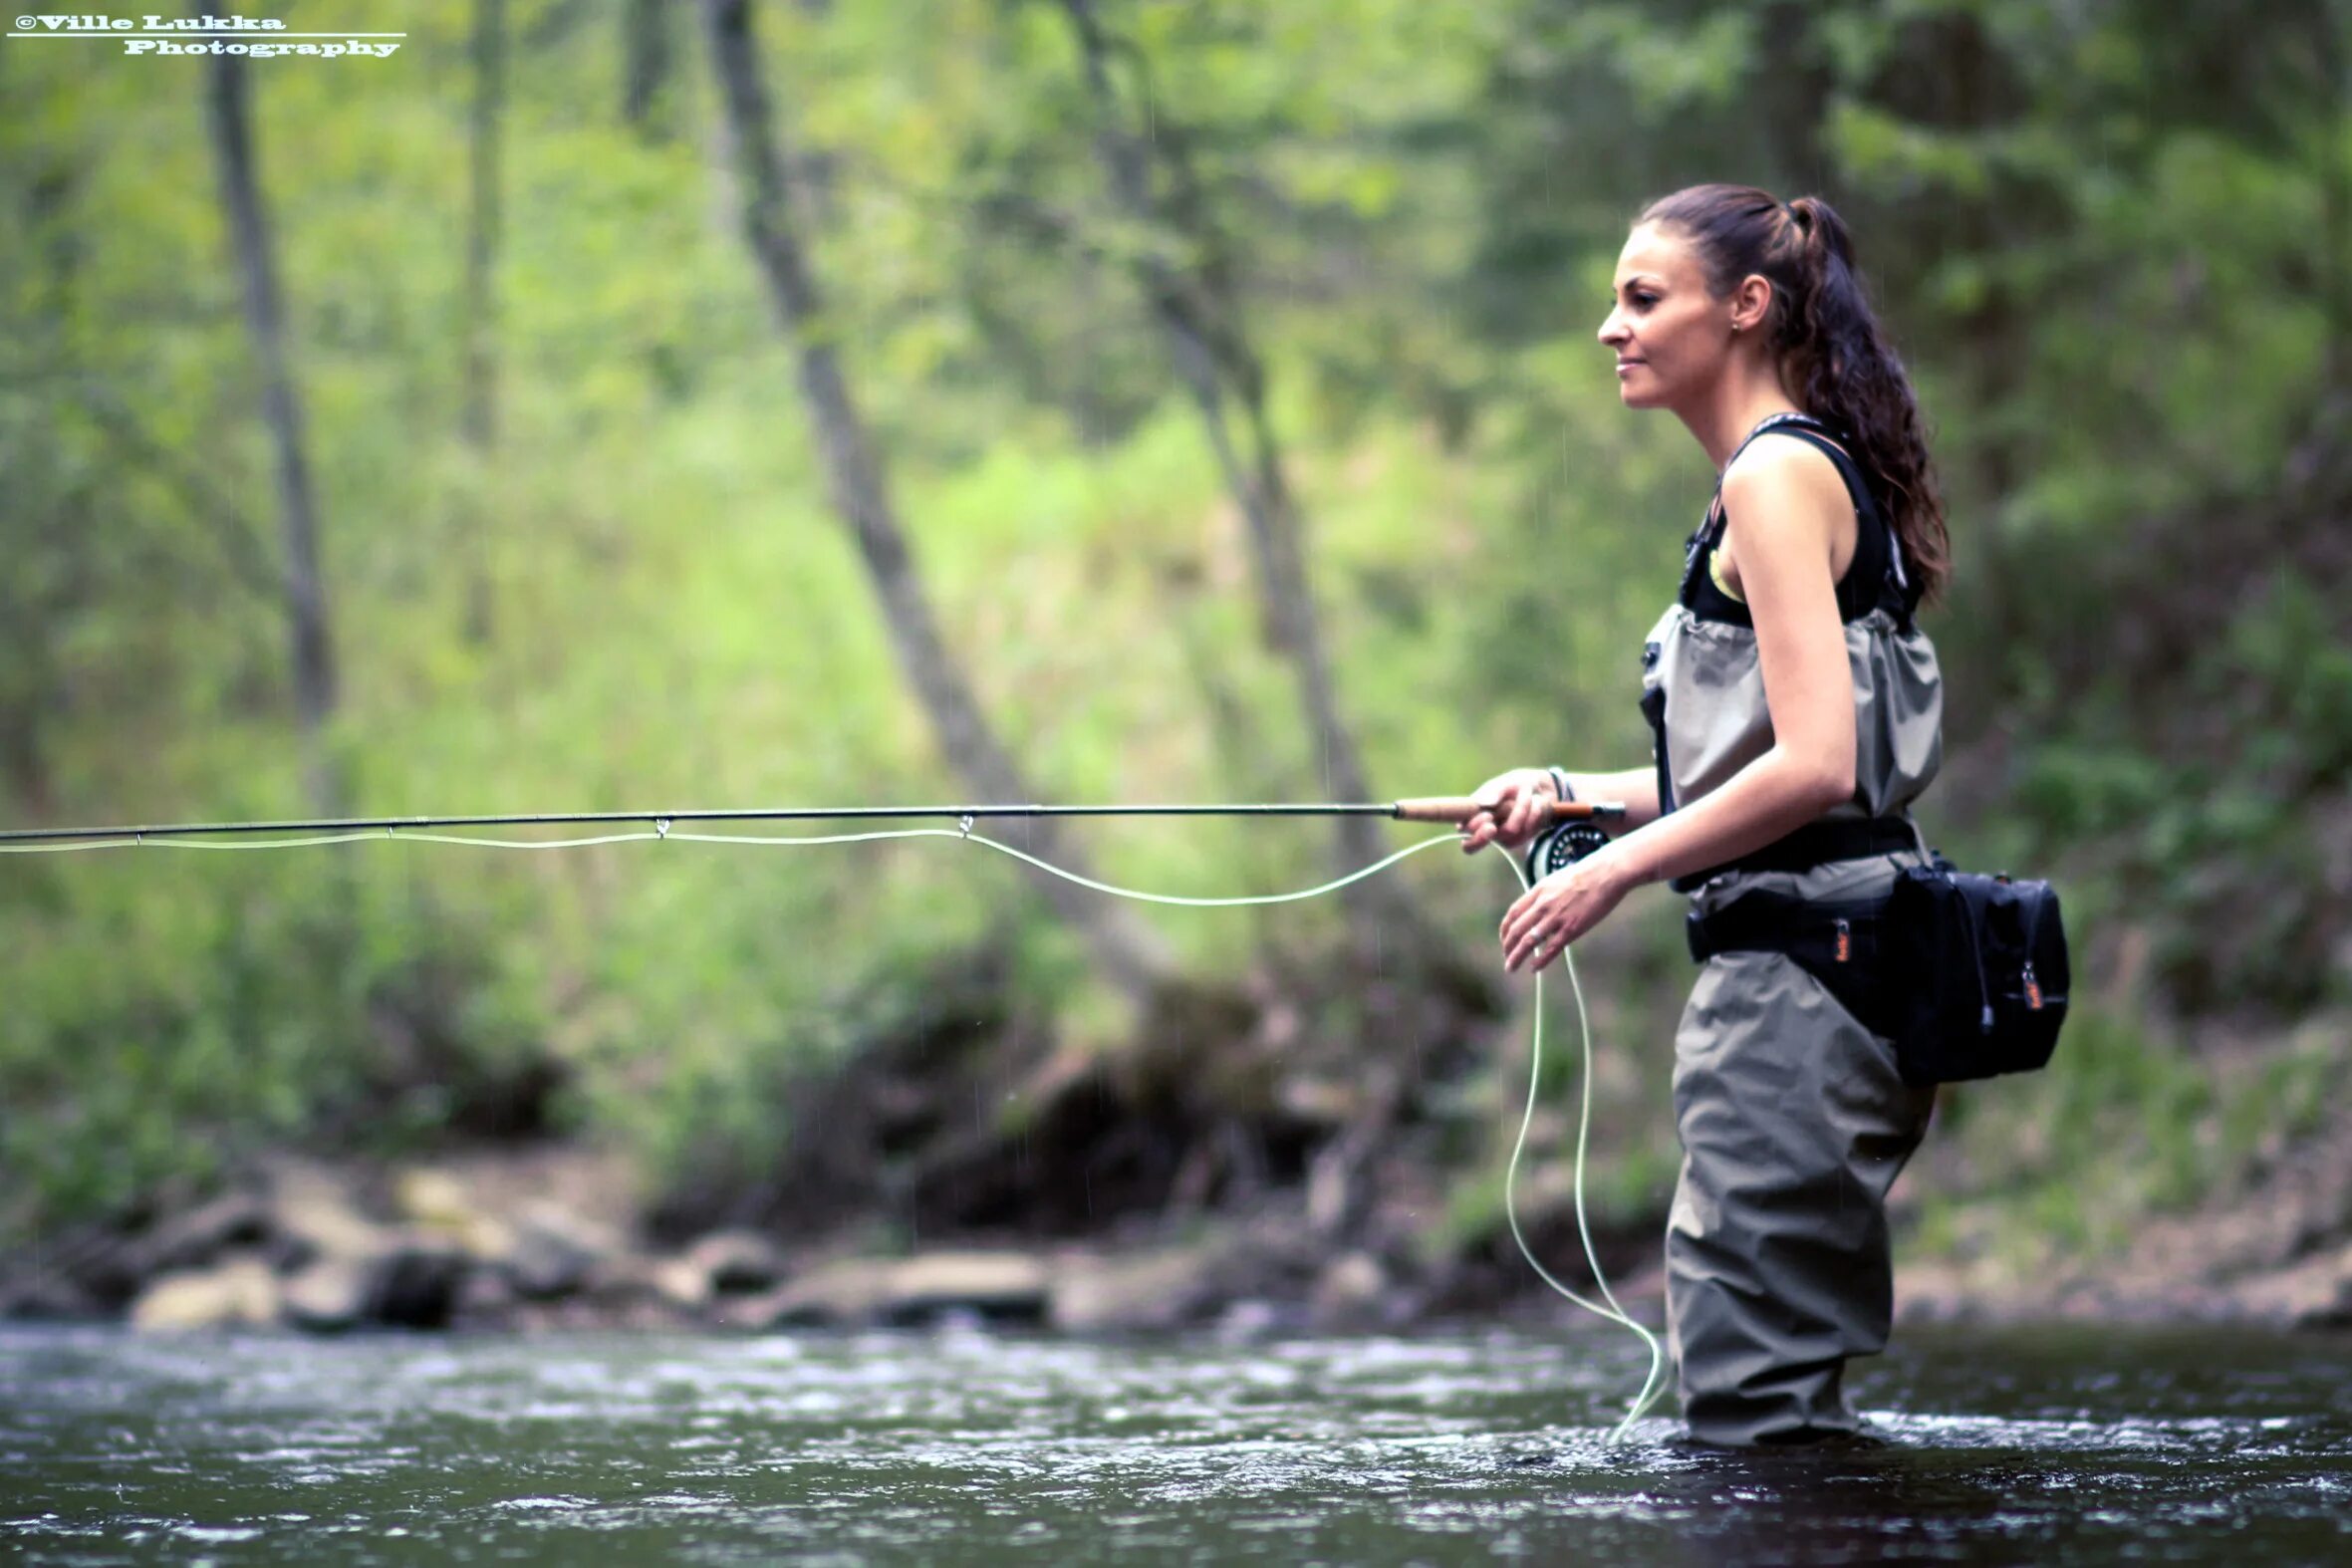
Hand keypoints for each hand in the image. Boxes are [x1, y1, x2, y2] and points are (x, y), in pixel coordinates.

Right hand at [1460, 767, 1557, 855]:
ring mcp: (1499, 837)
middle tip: (1492, 826)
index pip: (1462, 829)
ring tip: (1528, 794)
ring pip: (1507, 832)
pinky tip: (1536, 805)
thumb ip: (1495, 791)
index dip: (1471, 828)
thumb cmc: (1517, 784)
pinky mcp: (1517, 840)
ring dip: (1520, 810)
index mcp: (1472, 812)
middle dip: (1482, 836)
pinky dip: (1532, 816)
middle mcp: (1482, 828)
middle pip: (1470, 846)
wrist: (1542, 790)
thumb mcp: (1507, 782)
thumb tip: (1484, 802)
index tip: (1487, 816)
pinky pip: (1524, 834)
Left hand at [1500, 849, 1631, 972]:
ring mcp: (1556, 918)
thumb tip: (1537, 908)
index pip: (1513, 913)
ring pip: (1528, 941)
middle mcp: (1542, 905)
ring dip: (1516, 957)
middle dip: (1507, 947)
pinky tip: (1534, 968)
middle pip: (1516, 930)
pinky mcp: (1571, 928)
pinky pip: (1551, 948)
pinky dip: (1541, 960)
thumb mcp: (1556, 880)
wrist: (1606, 874)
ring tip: (1511, 967)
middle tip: (1506, 957)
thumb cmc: (1585, 874)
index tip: (1504, 939)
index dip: (1505, 929)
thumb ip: (1544, 895)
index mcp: (1538, 892)